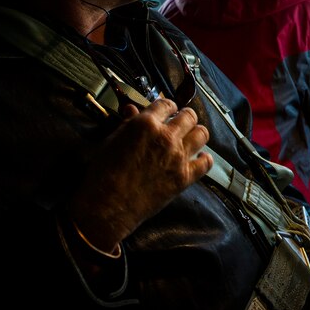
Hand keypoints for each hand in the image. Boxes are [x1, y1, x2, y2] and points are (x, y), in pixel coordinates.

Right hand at [69, 98, 211, 251]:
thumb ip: (127, 123)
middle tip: (180, 124)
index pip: (167, 104)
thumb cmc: (103, 172)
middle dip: (185, 117)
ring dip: (196, 133)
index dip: (168, 107)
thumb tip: (132, 109)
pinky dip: (204, 159)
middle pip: (189, 116)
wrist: (107, 205)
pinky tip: (199, 159)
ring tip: (190, 138)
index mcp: (146, 124)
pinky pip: (206, 163)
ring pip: (202, 134)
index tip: (168, 112)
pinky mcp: (184, 177)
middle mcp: (166, 137)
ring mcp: (178, 157)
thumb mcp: (112, 140)